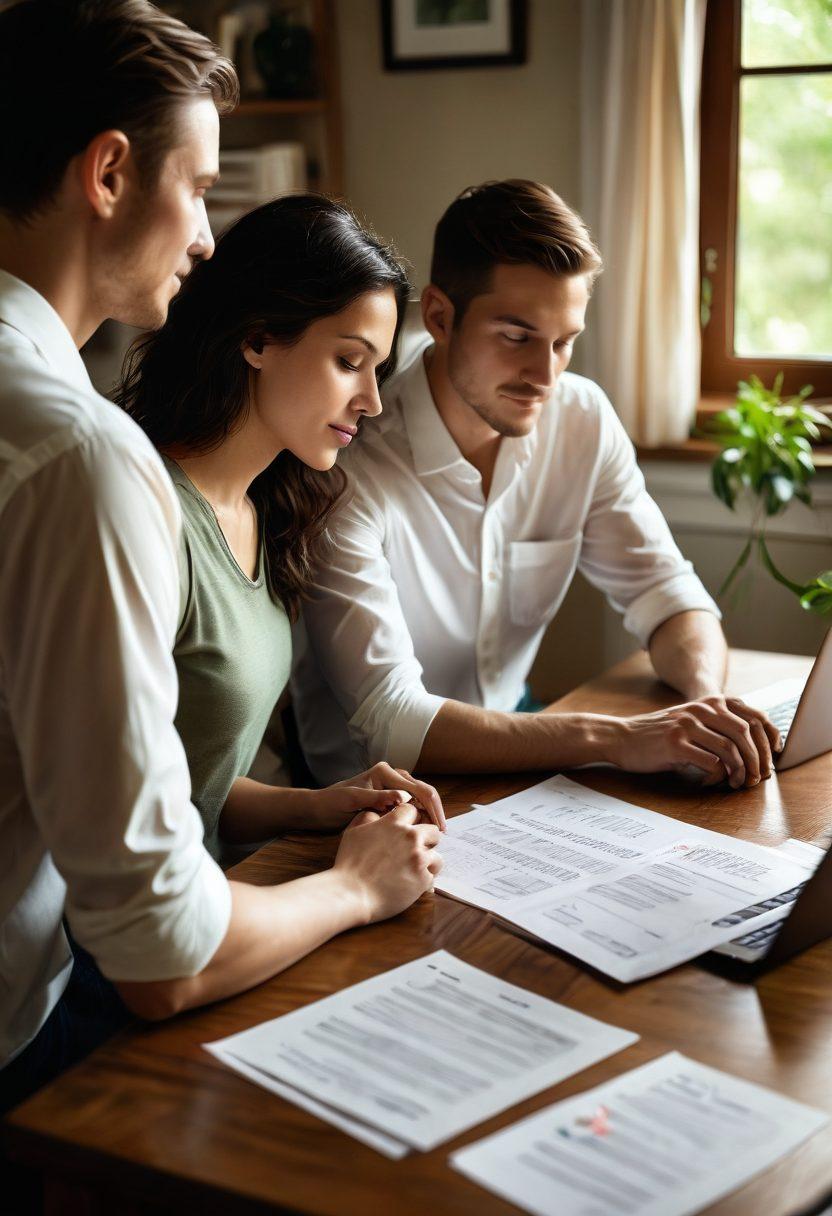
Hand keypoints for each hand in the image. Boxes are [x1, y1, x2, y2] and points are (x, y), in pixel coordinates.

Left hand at [322, 761, 445, 829]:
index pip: (417, 789)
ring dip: (428, 815)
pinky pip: (411, 806)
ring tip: (433, 835)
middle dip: (434, 812)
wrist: (319, 808)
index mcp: (385, 772)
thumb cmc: (333, 802)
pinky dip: (418, 817)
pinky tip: (421, 831)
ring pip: (419, 799)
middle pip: (423, 792)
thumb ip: (378, 797)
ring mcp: (392, 786)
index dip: (432, 808)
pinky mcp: (390, 798)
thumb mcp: (353, 800)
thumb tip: (404, 797)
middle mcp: (392, 775)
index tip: (438, 828)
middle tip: (441, 834)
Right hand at [333, 803, 443, 922]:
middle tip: (415, 851)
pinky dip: (423, 882)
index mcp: (394, 824)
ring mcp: (419, 858)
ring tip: (414, 871)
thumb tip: (378, 813)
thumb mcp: (354, 832)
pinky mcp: (423, 879)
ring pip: (437, 856)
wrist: (351, 893)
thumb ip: (368, 818)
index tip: (408, 831)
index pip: (413, 811)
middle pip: (433, 831)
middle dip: (426, 840)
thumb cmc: (349, 863)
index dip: (411, 820)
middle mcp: (410, 837)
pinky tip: (410, 885)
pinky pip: (431, 877)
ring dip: (427, 863)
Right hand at [606, 695, 781, 787]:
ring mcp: (687, 726)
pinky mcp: (676, 745)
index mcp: (709, 702)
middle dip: (756, 760)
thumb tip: (750, 749)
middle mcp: (700, 709)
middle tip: (756, 779)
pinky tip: (709, 782)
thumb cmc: (657, 735)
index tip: (772, 757)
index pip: (751, 716)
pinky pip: (711, 764)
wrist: (621, 737)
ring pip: (730, 750)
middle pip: (745, 734)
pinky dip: (716, 777)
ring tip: (735, 783)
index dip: (768, 737)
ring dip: (739, 772)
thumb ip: (715, 726)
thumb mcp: (689, 721)